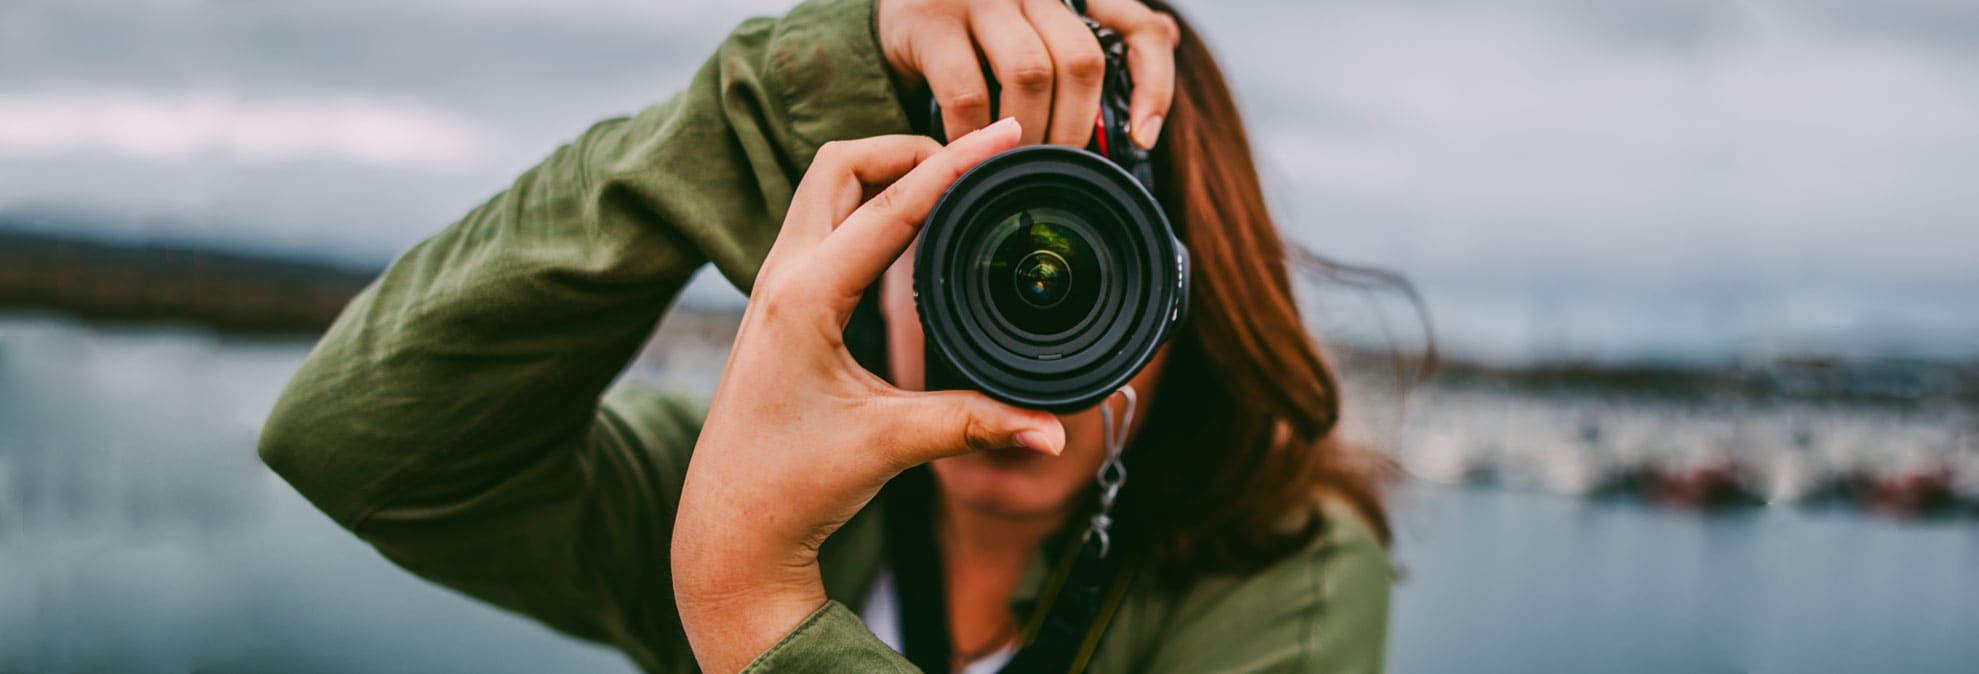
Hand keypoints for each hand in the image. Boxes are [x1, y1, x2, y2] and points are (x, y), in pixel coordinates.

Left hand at [671, 118, 1065, 672]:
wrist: (731, 524)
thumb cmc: (792, 484)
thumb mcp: (891, 446)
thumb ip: (977, 425)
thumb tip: (1054, 431)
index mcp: (805, 297)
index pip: (893, 205)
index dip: (956, 163)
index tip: (1004, 135)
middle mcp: (782, 278)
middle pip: (842, 164)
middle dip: (908, 148)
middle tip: (973, 159)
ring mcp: (774, 287)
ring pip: (826, 188)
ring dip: (884, 171)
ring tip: (950, 182)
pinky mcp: (780, 304)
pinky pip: (824, 223)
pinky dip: (869, 205)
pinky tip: (911, 227)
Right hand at [879, 0, 1179, 147]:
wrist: (891, 8)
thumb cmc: (977, 25)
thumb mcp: (1036, 24)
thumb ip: (1095, 31)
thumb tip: (1171, 34)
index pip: (1137, 31)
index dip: (1154, 85)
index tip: (1143, 138)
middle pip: (1081, 61)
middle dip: (1074, 127)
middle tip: (1054, 167)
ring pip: (1030, 74)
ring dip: (1027, 133)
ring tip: (1013, 165)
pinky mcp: (929, 22)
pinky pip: (967, 92)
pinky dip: (973, 136)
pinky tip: (969, 154)